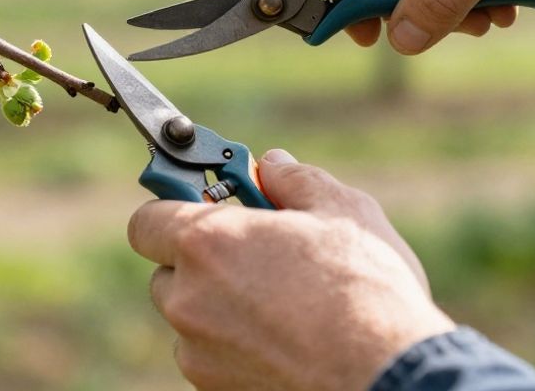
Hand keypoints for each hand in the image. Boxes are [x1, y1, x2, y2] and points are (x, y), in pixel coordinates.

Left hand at [128, 150, 454, 390]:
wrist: (387, 375)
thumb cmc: (367, 291)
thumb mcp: (342, 210)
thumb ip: (294, 180)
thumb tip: (272, 166)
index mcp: (207, 242)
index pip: (147, 220)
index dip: (172, 210)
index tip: (202, 208)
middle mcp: (189, 299)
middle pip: (168, 272)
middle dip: (202, 261)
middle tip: (254, 256)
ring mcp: (198, 351)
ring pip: (190, 319)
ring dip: (217, 306)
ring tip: (279, 304)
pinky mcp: (215, 388)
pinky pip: (210, 357)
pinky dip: (233, 347)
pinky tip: (283, 339)